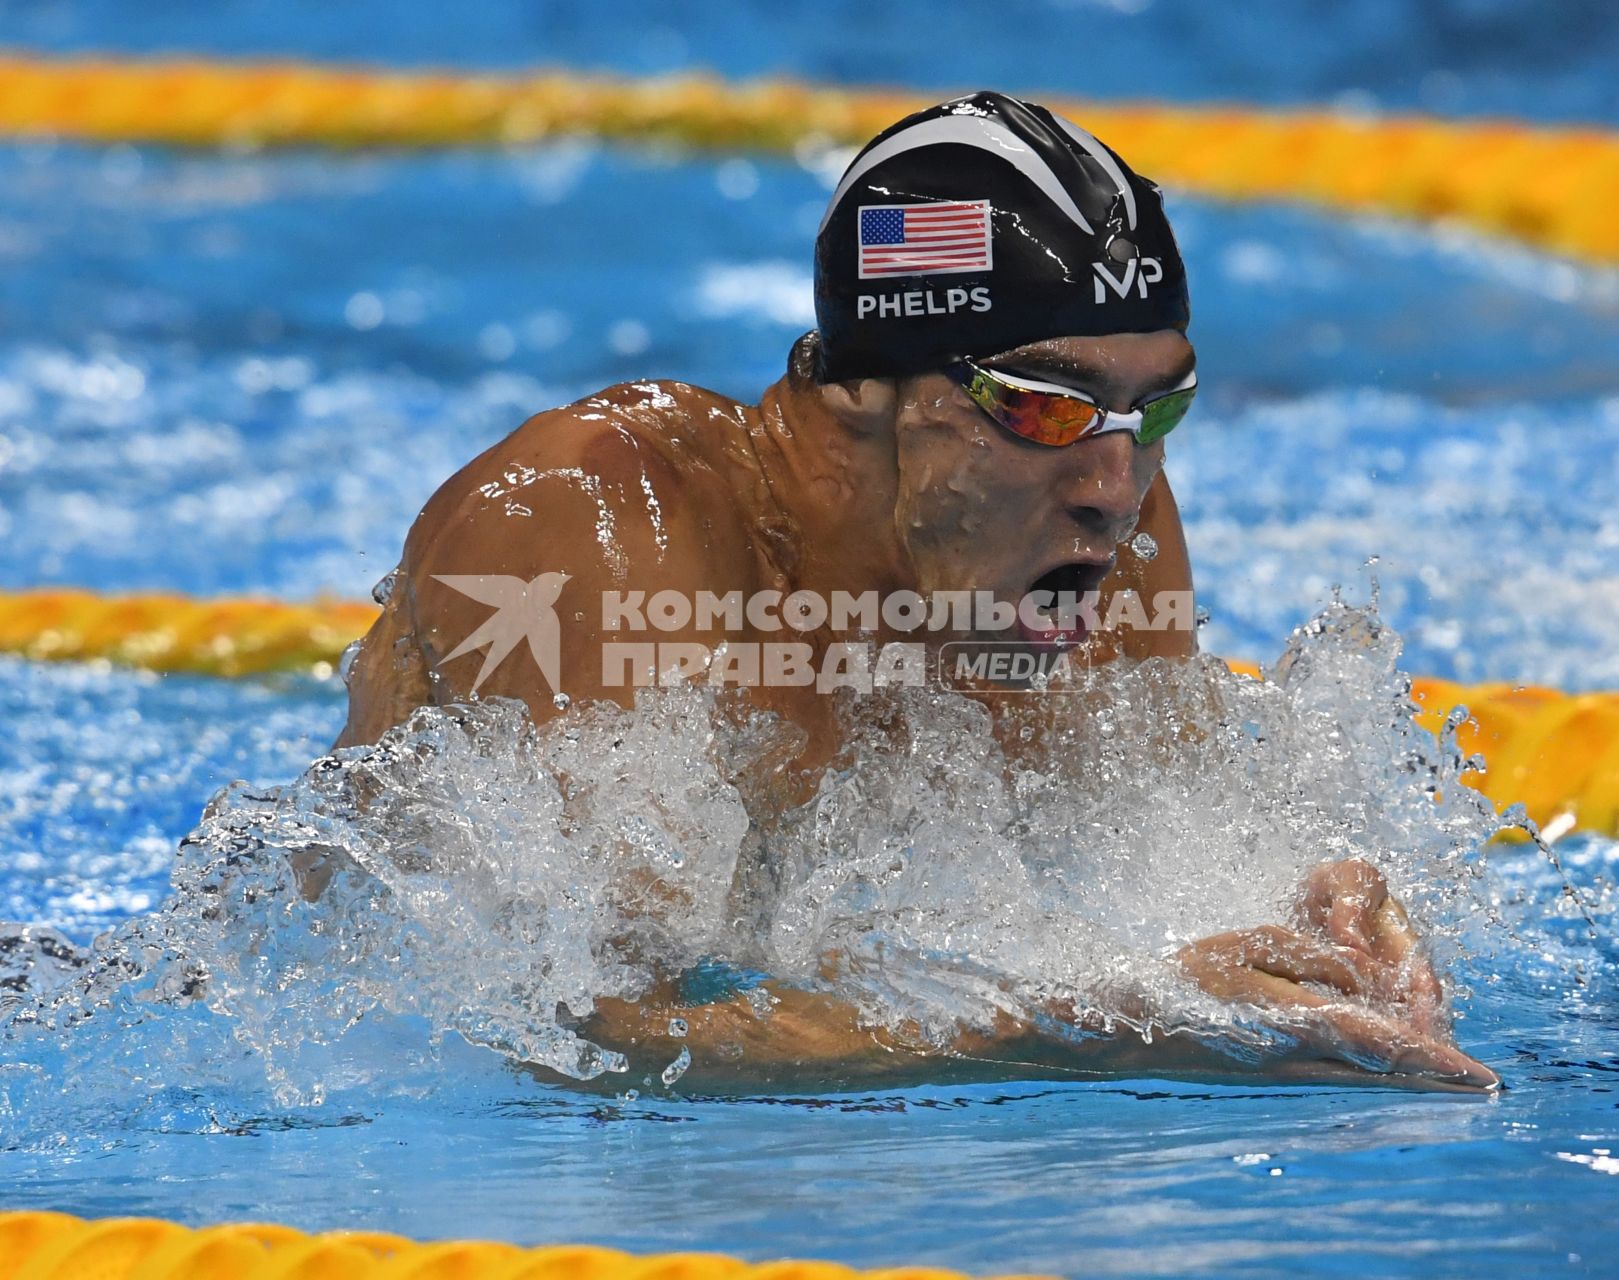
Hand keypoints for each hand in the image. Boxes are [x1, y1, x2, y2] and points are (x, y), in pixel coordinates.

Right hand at [1176, 859, 1496, 1090]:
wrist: (1132, 1031)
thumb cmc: (1185, 981)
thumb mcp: (1247, 947)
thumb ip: (1310, 958)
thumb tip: (1360, 981)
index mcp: (1293, 1026)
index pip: (1380, 1042)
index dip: (1431, 1058)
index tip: (1479, 1075)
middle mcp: (1297, 1060)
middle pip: (1382, 1072)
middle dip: (1431, 1075)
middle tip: (1479, 1082)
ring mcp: (1285, 1074)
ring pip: (1363, 1075)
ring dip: (1406, 1074)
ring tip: (1445, 1074)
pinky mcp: (1272, 1075)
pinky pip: (1336, 1073)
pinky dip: (1371, 1071)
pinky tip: (1381, 1067)